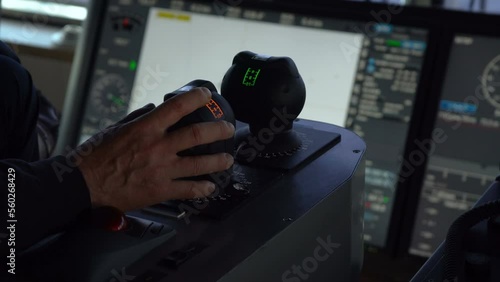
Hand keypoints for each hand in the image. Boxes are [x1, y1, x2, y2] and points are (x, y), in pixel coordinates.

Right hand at [74, 87, 234, 210]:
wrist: (84, 185)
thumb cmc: (95, 156)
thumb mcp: (115, 128)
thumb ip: (139, 118)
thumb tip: (154, 109)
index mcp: (145, 128)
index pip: (177, 107)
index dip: (196, 98)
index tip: (207, 95)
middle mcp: (157, 147)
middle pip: (196, 135)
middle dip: (218, 130)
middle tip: (228, 129)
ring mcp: (161, 169)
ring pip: (199, 163)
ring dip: (217, 161)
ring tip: (227, 159)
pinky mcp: (160, 190)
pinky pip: (187, 189)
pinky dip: (202, 188)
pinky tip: (211, 187)